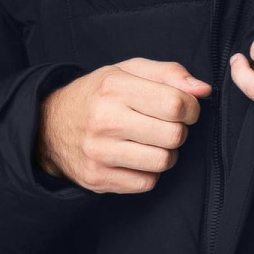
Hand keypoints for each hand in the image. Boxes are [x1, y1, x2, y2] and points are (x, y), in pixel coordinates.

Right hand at [35, 59, 210, 193]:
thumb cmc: (97, 95)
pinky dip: (149, 172)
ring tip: (151, 143)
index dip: (191, 108)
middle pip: (173, 135)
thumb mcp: (127, 71)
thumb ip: (168, 74)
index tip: (185, 109)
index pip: (175, 104)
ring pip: (163, 161)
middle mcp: (104, 120)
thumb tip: (203, 90)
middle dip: (178, 131)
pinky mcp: (98, 178)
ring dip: (166, 153)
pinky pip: (147, 182)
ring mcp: (99, 153)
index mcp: (114, 87)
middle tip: (165, 126)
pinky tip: (136, 158)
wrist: (49, 126)